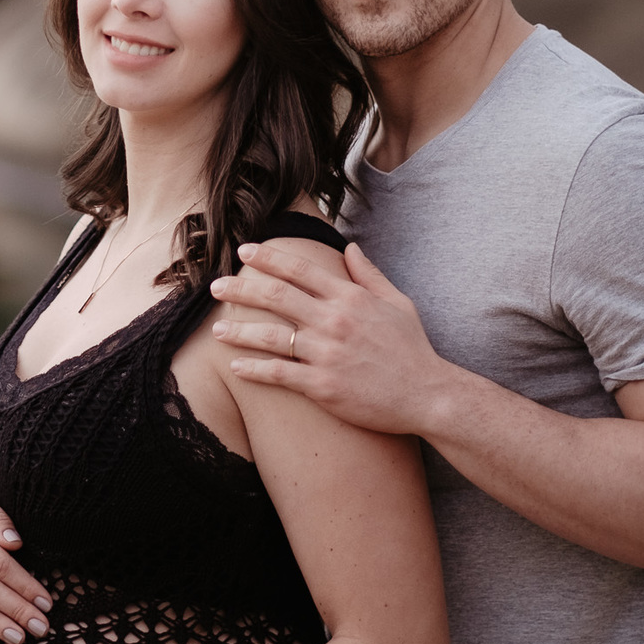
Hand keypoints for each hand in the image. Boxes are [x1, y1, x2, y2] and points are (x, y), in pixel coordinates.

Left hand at [210, 239, 453, 435]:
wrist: (427, 395)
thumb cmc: (413, 349)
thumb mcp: (397, 302)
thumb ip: (369, 274)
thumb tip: (350, 248)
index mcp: (349, 298)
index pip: (300, 269)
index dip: (268, 258)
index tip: (244, 252)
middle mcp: (334, 322)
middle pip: (277, 297)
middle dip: (242, 288)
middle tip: (215, 286)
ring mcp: (327, 354)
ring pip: (271, 336)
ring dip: (239, 331)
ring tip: (216, 329)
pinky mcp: (323, 386)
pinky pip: (279, 374)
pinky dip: (254, 369)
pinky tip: (236, 366)